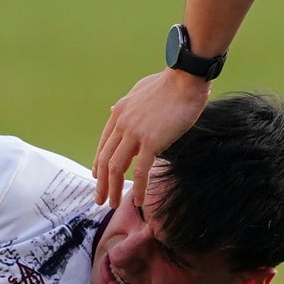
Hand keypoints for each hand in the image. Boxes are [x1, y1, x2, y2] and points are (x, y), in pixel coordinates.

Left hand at [93, 66, 210, 206]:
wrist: (186, 79)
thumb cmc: (169, 83)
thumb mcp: (139, 91)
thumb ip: (127, 105)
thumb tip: (114, 109)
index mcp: (119, 112)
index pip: (104, 144)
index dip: (99, 164)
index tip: (98, 178)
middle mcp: (122, 123)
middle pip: (105, 159)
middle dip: (101, 182)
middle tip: (101, 199)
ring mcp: (135, 132)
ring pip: (116, 167)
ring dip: (113, 189)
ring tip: (114, 203)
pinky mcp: (152, 141)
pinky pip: (140, 170)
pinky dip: (138, 188)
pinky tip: (139, 200)